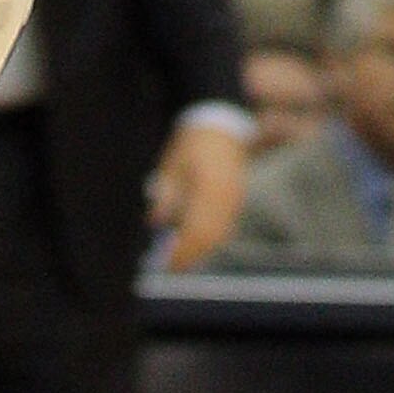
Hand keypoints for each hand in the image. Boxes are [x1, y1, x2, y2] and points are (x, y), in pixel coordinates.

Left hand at [151, 120, 252, 270]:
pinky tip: (195, 246)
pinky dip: (210, 240)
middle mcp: (227, 197)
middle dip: (191, 255)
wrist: (220, 124)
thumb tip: (156, 222)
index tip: (166, 263)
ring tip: (180, 261)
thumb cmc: (191, 143)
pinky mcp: (237, 200)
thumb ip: (165, 194)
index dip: (182, 250)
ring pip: (220, 236)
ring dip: (201, 251)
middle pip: (210, 237)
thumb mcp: (172, 164)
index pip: (196, 229)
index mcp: (209, 187)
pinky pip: (225, 227)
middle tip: (171, 268)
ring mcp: (235, 199)